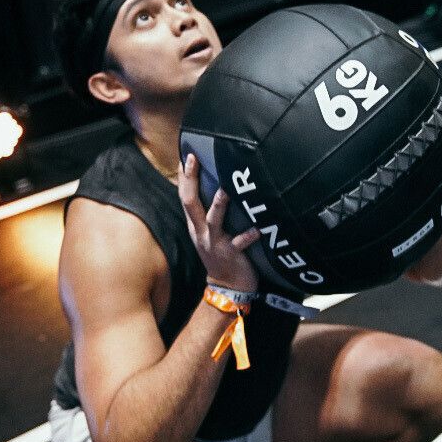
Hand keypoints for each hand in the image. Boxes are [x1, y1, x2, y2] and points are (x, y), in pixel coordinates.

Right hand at [178, 153, 259, 293]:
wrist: (226, 286)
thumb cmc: (220, 253)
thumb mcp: (206, 232)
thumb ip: (206, 212)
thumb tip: (213, 184)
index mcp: (195, 224)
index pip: (184, 196)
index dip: (183, 176)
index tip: (185, 154)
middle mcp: (201, 231)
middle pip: (190, 202)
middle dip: (191, 180)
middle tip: (193, 159)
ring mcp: (214, 242)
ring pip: (214, 220)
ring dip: (219, 203)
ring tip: (227, 188)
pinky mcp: (231, 254)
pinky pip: (239, 243)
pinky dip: (249, 235)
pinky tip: (258, 228)